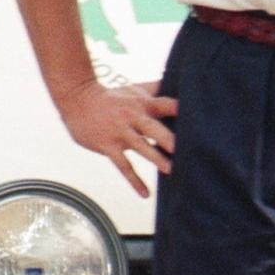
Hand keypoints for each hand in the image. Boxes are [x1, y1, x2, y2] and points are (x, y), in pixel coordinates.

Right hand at [57, 78, 177, 197]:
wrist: (78, 100)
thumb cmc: (113, 96)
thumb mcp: (135, 89)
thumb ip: (157, 88)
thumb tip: (178, 80)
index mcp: (143, 104)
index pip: (165, 104)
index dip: (177, 109)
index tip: (196, 115)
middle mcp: (133, 118)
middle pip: (152, 127)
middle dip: (166, 137)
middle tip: (180, 147)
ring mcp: (120, 133)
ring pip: (140, 147)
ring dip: (155, 157)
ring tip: (170, 170)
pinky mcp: (109, 146)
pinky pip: (123, 166)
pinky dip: (134, 180)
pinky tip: (145, 194)